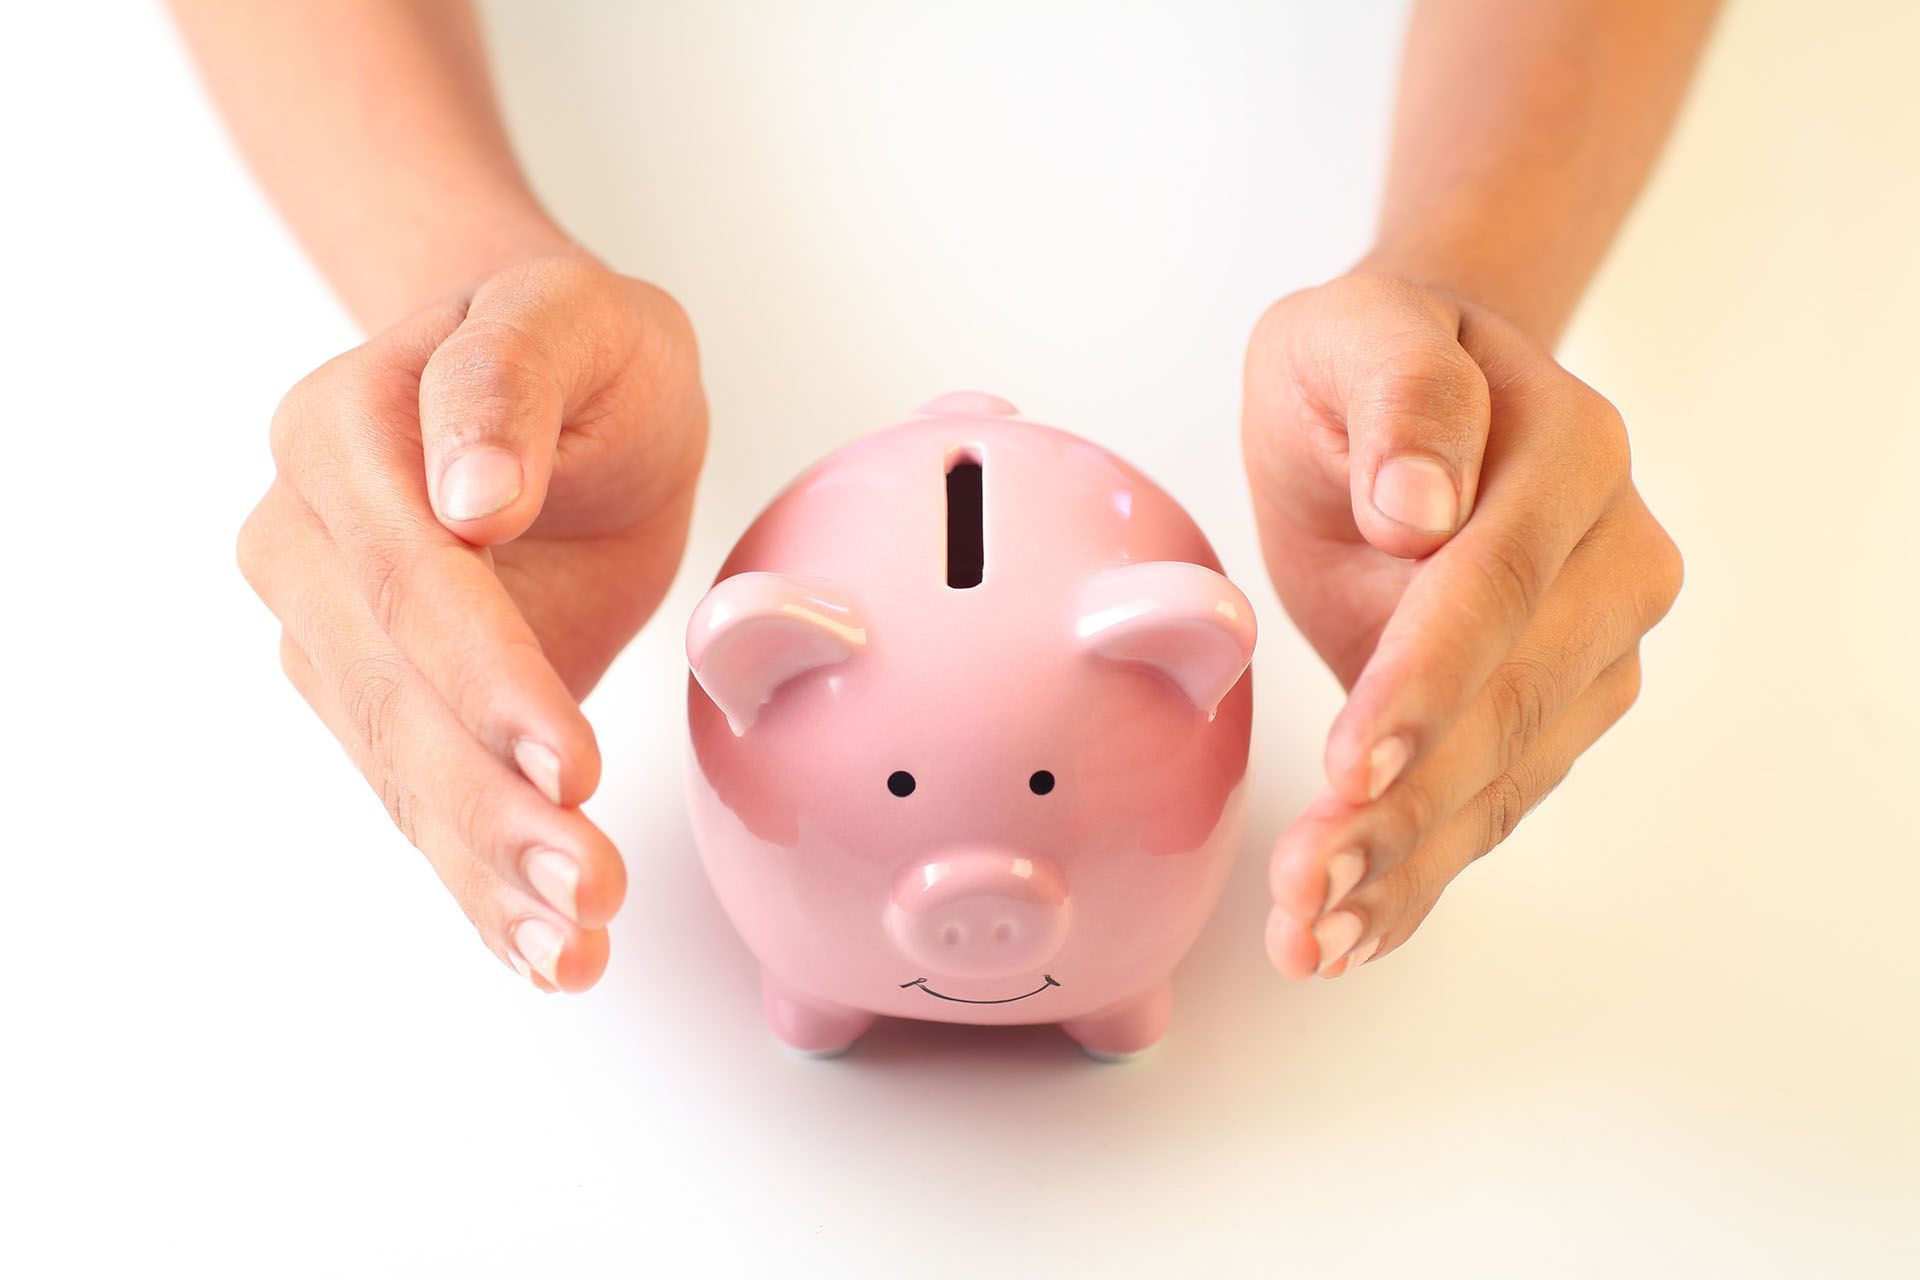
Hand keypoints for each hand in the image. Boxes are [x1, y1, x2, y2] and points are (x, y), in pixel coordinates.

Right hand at [238, 256, 706, 990]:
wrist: (553, 392)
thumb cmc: (575, 349)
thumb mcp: (568, 316)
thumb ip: (507, 384)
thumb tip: (469, 494)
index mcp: (341, 433)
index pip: (414, 578)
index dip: (488, 678)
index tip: (569, 763)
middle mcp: (308, 542)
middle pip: (396, 698)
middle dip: (493, 806)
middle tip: (586, 887)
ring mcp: (332, 632)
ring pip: (403, 770)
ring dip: (487, 872)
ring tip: (571, 949)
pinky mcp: (380, 700)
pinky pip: (421, 799)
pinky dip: (479, 885)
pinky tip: (538, 955)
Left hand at [1241, 271, 1681, 978]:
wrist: (1416, 399)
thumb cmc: (1367, 363)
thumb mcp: (1354, 336)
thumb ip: (1399, 401)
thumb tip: (1420, 505)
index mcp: (1569, 454)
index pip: (1492, 588)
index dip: (1422, 682)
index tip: (1347, 765)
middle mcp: (1612, 560)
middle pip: (1508, 706)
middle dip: (1404, 808)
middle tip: (1307, 889)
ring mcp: (1597, 644)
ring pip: (1505, 776)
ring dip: (1406, 864)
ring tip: (1310, 935)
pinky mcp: (1556, 707)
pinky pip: (1494, 801)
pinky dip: (1420, 876)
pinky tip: (1351, 937)